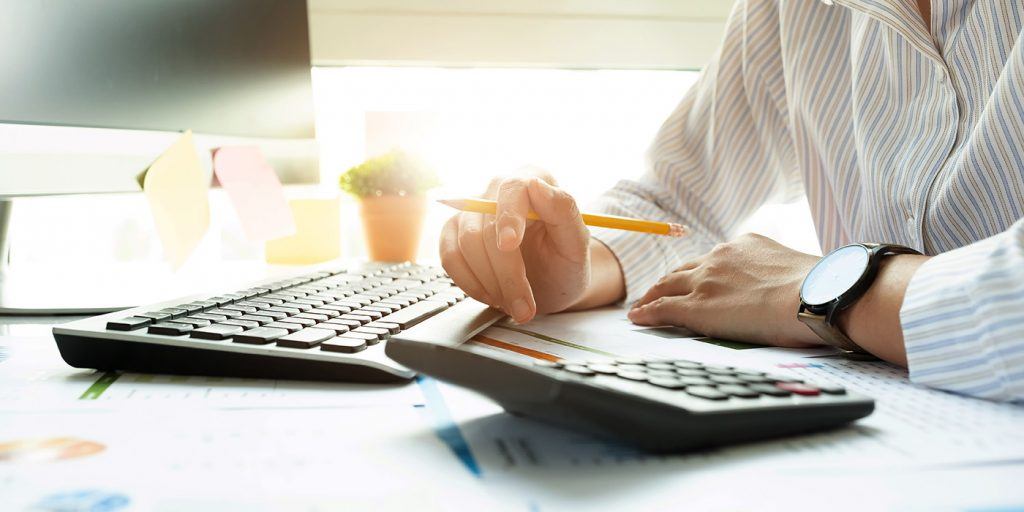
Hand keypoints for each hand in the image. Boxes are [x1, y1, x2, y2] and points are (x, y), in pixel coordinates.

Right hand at [439, 171, 590, 322]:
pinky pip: (449, 257)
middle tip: (524, 307)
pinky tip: (492, 295)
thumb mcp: (577, 245)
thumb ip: (565, 213)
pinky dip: (469, 283)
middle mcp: (499, 189)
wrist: (551, 284)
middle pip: (487, 226)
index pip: (513, 189)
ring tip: (513, 304)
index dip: (509, 217)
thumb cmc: (566, 262)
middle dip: (505, 273)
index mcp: (534, 178)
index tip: (509, 245)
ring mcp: (473, 211)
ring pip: (465, 245)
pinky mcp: (454, 233)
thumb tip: (537, 185)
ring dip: (489, 283)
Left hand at [627, 233, 820, 346]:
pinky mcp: (696, 307)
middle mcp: (719, 257)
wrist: (815, 295)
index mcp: (745, 245)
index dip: (699, 271)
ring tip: (642, 305)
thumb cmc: (819, 290)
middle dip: (669, 280)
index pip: (713, 259)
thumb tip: (791, 289)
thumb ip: (779, 274)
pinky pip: (662, 308)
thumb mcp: (796, 269)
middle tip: (658, 290)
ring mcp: (705, 281)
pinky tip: (637, 318)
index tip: (693, 278)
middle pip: (684, 269)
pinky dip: (647, 313)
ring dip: (652, 295)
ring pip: (667, 286)